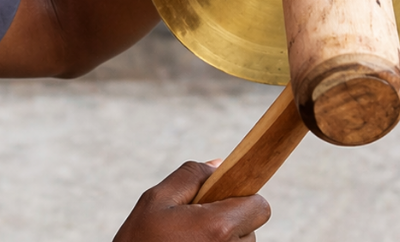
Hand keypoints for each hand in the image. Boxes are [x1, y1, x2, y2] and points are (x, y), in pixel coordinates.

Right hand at [113, 161, 270, 241]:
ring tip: (190, 237)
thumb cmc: (140, 240)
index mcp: (217, 227)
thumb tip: (218, 165)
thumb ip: (190, 176)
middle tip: (196, 222)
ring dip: (223, 237)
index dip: (241, 197)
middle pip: (251, 225)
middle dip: (230, 218)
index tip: (221, 198)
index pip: (259, 206)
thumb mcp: (155, 200)